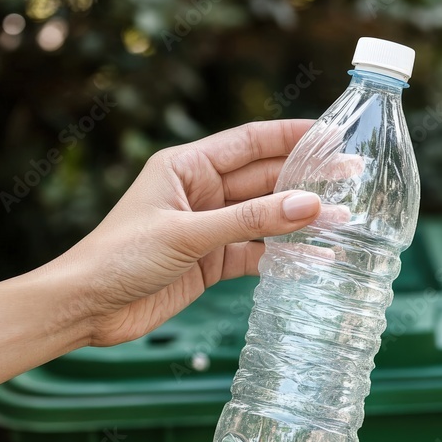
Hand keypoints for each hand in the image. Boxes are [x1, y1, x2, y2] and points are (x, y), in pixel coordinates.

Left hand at [53, 119, 320, 346]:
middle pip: (264, 178)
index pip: (250, 142)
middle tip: (353, 176)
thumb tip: (309, 206)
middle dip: (307, 178)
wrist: (88, 308)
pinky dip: (283, 255)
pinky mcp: (210, 261)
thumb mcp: (188, 234)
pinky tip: (315, 256)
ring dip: (300, 218)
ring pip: (264, 217)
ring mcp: (207, 228)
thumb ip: (250, 220)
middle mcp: (200, 192)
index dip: (292, 136)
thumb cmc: (120, 257)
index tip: (333, 134)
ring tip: (344, 218)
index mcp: (187, 167)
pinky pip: (256, 252)